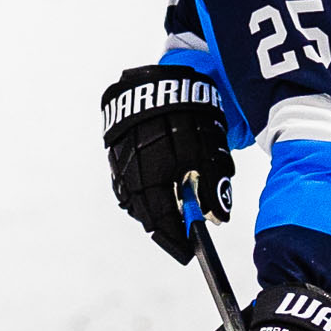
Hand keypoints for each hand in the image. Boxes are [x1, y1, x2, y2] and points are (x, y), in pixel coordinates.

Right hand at [101, 64, 232, 262]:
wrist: (161, 79)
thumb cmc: (191, 115)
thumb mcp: (208, 149)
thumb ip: (212, 185)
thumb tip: (216, 218)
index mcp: (156, 173)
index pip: (162, 219)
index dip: (175, 239)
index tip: (187, 252)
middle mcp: (133, 171)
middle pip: (146, 213)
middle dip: (164, 228)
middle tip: (178, 237)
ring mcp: (120, 161)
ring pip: (133, 199)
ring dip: (151, 211)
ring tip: (168, 217)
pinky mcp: (114, 150)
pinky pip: (125, 182)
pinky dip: (139, 193)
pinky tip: (152, 193)